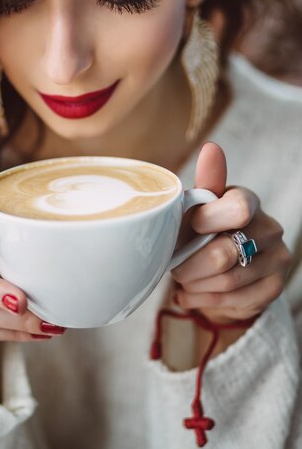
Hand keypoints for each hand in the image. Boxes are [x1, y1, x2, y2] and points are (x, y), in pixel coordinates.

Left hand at [171, 142, 291, 322]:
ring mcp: (276, 260)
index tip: (190, 227)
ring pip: (226, 282)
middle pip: (224, 254)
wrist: (221, 264)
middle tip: (175, 265)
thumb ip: (206, 182)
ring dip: (195, 284)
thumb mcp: (199, 205)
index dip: (208, 221)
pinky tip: (191, 293)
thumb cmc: (204, 228)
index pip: (238, 209)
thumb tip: (212, 149)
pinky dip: (203, 300)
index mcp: (248, 201)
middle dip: (190, 264)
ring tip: (183, 279)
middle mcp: (270, 228)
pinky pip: (233, 302)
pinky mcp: (273, 288)